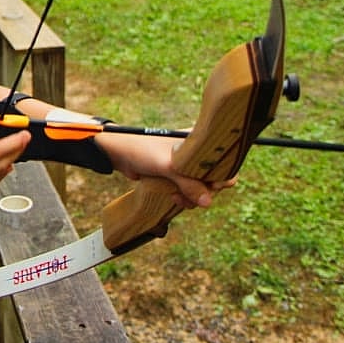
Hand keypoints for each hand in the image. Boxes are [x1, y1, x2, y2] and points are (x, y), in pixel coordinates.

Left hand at [96, 132, 236, 208]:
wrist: (119, 153)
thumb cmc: (143, 150)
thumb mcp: (169, 166)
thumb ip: (190, 183)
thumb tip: (207, 202)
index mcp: (199, 140)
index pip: (224, 159)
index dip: (222, 174)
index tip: (212, 185)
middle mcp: (196, 151)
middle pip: (215, 176)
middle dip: (206, 190)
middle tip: (194, 197)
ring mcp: (186, 164)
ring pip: (202, 186)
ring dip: (194, 197)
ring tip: (179, 198)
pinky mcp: (176, 175)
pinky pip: (189, 190)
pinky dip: (185, 197)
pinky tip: (174, 198)